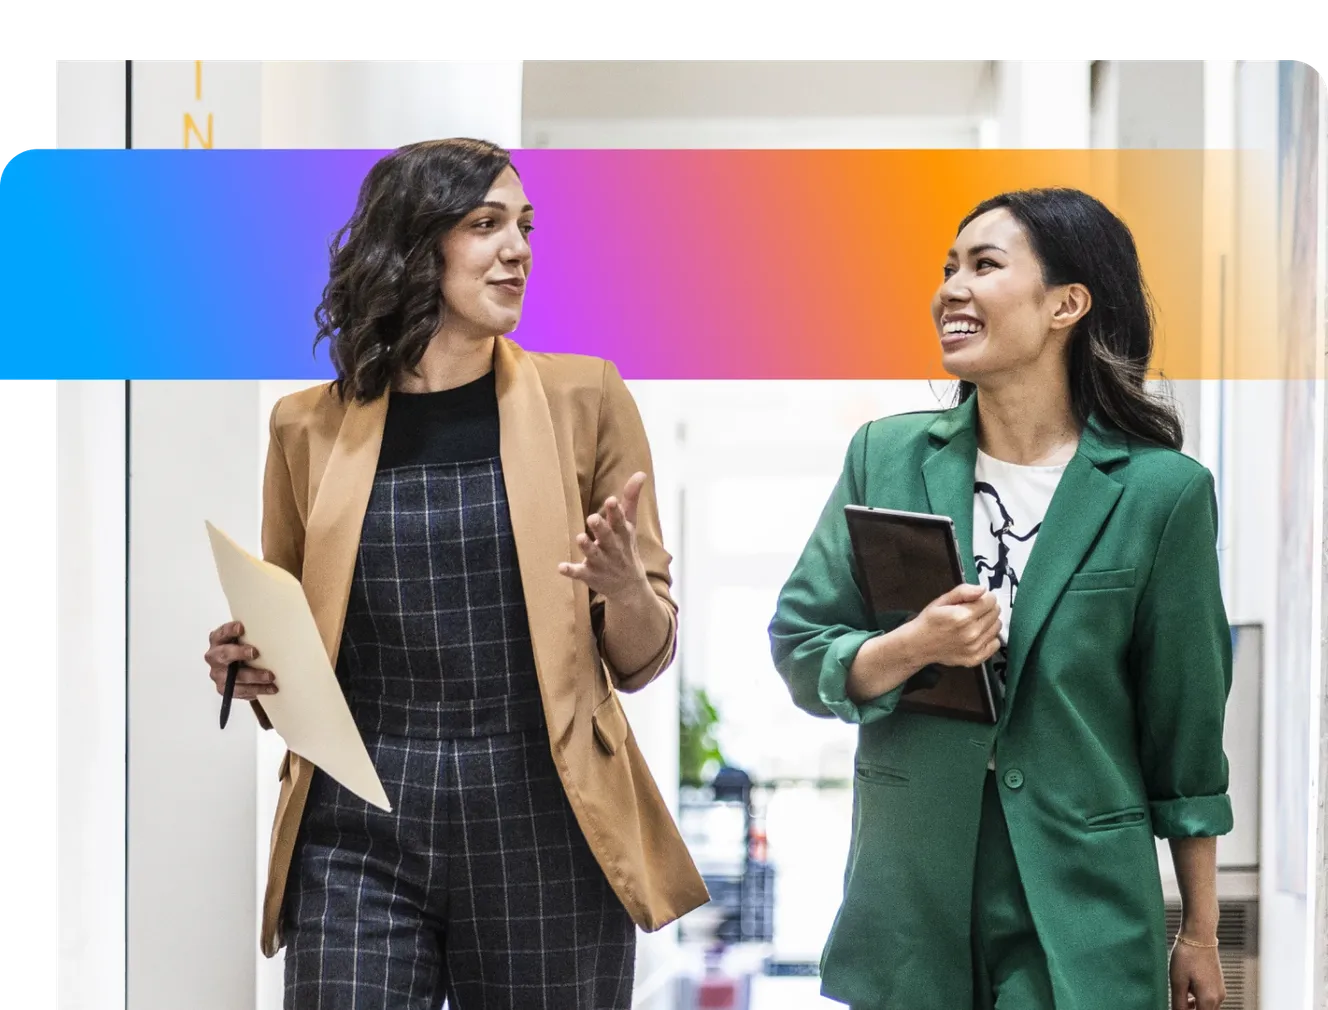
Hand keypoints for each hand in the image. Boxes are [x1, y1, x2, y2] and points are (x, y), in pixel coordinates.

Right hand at [204, 622, 276, 700]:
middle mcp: (214, 656)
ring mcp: (218, 674)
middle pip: (224, 654)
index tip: (241, 628)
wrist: (240, 666)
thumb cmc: (245, 647)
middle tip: (255, 652)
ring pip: (234, 676)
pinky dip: (256, 690)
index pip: (221, 633)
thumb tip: (276, 625)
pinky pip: (240, 691)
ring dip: (254, 676)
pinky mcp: (224, 689)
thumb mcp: (246, 638)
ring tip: (270, 677)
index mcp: (217, 640)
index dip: (230, 630)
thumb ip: (253, 633)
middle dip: (239, 653)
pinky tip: (270, 688)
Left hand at [559, 471, 650, 601]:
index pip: (620, 522)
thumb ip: (631, 499)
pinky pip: (580, 574)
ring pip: (593, 555)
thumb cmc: (626, 548)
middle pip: (607, 538)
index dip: (615, 512)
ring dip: (587, 547)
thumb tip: (640, 473)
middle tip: (592, 517)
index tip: (610, 500)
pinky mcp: (590, 575)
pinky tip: (561, 567)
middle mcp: (613, 549)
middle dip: (601, 529)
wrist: (630, 587)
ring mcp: (601, 563)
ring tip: (579, 537)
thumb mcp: (630, 524)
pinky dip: (571, 571)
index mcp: (622, 535)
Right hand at [908, 583, 1001, 668]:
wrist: (919, 644)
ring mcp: (974, 648)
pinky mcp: (975, 658)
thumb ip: (963, 591)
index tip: (976, 600)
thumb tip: (983, 589)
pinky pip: (996, 644)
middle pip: (996, 613)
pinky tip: (977, 635)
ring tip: (974, 623)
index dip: (984, 597)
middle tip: (974, 611)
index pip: (990, 600)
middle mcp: (971, 633)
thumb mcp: (942, 600)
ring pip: (997, 627)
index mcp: (962, 616)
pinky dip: (989, 638)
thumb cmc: (930, 620)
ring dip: (989, 622)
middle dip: (987, 608)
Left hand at [1170, 936, 1224, 1008]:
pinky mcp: (1218, 983)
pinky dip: (1198, 999)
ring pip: (1207, 1007)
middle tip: (1178, 1002)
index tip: (1178, 1007)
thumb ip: (1178, 1003)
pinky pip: (1209, 998)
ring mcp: (1220, 990)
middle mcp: (1218, 998)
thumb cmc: (1187, 956)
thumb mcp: (1177, 982)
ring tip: (1181, 996)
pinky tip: (1187, 990)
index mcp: (1209, 1000)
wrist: (1199, 936)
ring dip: (1194, 1006)